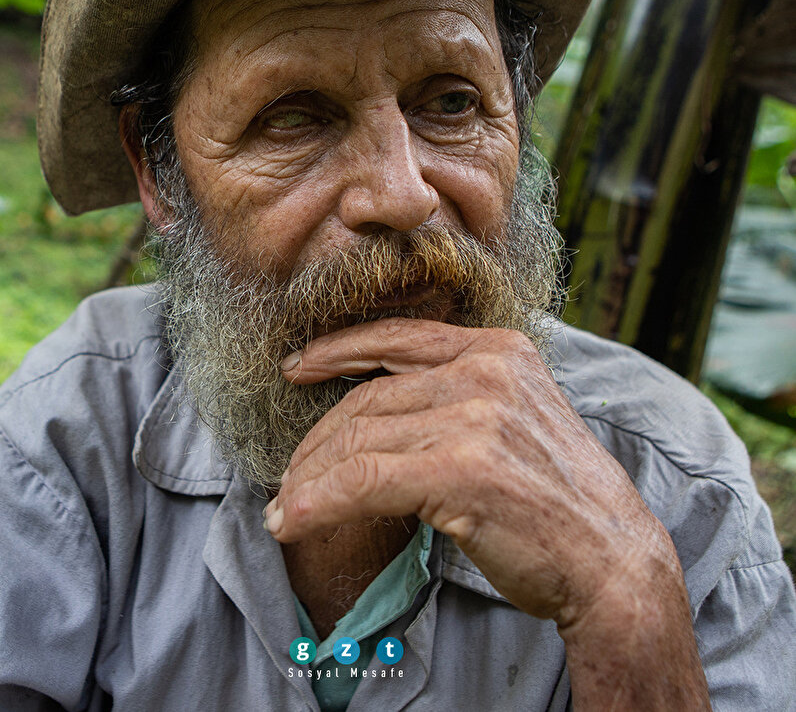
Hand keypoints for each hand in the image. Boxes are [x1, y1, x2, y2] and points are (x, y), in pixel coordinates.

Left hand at [264, 317, 673, 628]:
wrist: (612, 560)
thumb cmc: (555, 499)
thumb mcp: (513, 420)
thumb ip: (456, 397)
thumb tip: (378, 410)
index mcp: (497, 349)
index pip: (397, 337)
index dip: (337, 348)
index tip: (297, 365)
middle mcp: (485, 372)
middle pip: (368, 397)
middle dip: (317, 440)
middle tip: (289, 474)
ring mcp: (475, 417)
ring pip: (358, 439)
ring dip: (309, 478)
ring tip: (285, 507)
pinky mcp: (461, 469)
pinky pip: (362, 480)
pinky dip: (317, 502)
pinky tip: (291, 521)